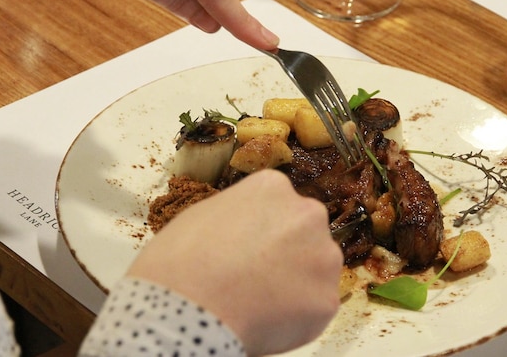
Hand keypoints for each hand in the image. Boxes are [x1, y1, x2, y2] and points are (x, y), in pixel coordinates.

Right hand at [127, 170, 342, 355]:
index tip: (248, 250)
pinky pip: (314, 307)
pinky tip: (266, 319)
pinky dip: (296, 316)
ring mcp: (322, 257)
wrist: (183, 308)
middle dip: (287, 253)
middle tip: (256, 276)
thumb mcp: (203, 216)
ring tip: (258, 300)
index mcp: (273, 187)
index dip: (262, 232)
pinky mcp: (327, 298)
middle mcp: (307, 214)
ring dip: (296, 283)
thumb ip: (238, 216)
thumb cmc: (180, 262)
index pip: (279, 207)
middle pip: (304, 234)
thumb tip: (245, 233)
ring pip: (315, 271)